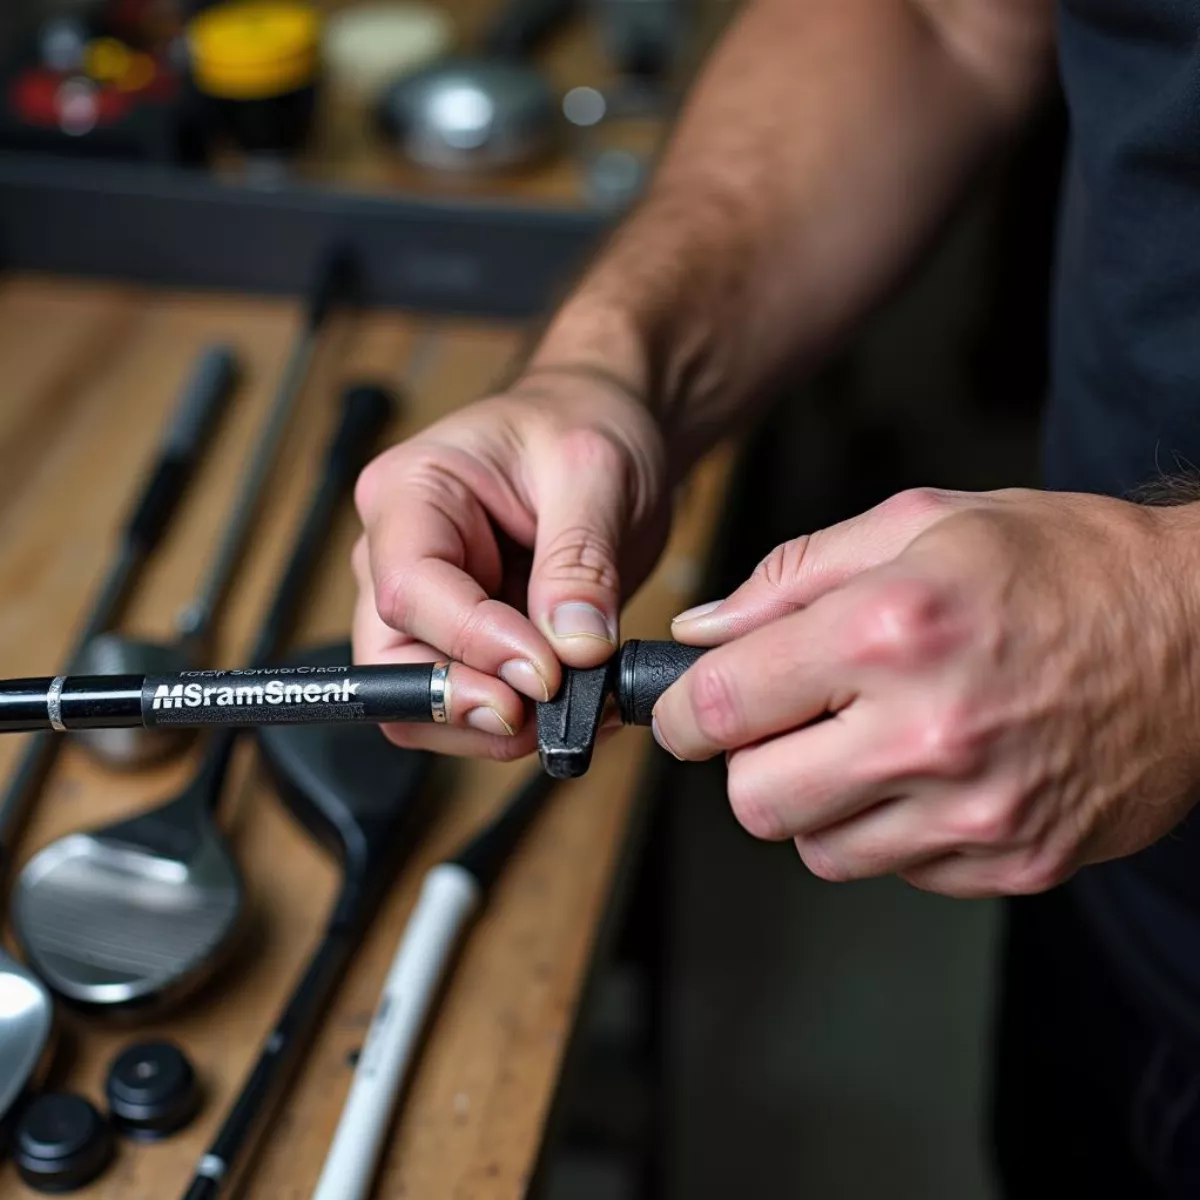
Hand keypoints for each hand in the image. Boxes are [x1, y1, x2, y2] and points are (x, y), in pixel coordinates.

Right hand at [352, 367, 670, 758]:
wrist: (608, 426)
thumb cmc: (587, 422)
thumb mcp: (596, 474)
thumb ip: (579, 563)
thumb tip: (572, 648)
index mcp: (411, 492)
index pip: (407, 590)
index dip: (471, 645)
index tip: (546, 674)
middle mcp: (400, 551)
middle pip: (393, 661)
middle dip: (468, 701)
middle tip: (546, 711)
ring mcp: (430, 602)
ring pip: (425, 699)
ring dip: (496, 722)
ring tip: (577, 704)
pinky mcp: (469, 637)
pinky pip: (472, 702)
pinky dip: (520, 719)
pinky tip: (577, 701)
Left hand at [655, 487, 1199, 897]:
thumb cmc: (1063, 564)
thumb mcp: (920, 522)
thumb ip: (792, 577)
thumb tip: (702, 630)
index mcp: (891, 631)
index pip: (719, 707)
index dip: (681, 712)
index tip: (687, 710)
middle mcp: (929, 732)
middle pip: (756, 800)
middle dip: (751, 760)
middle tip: (788, 720)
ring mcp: (976, 812)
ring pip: (819, 848)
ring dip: (820, 799)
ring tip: (872, 739)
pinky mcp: (1013, 861)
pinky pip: (897, 870)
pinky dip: (891, 827)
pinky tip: (934, 770)